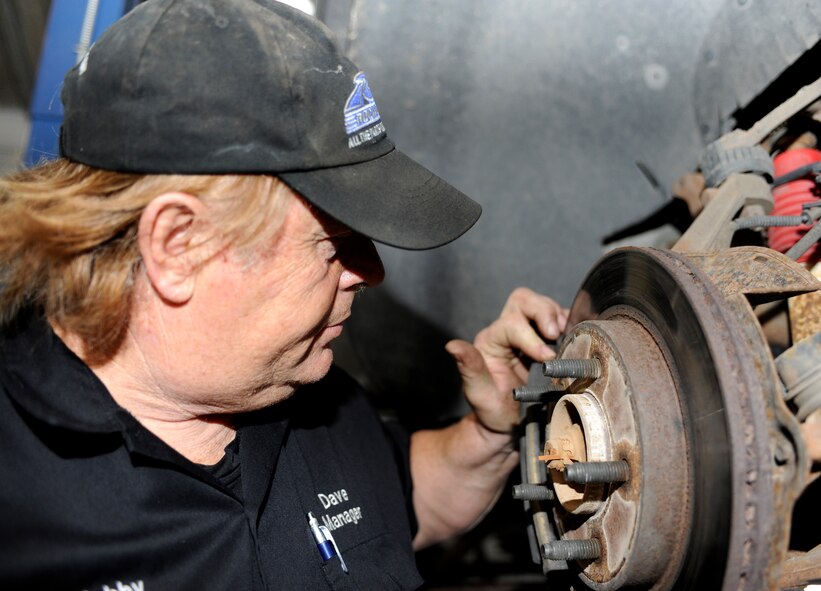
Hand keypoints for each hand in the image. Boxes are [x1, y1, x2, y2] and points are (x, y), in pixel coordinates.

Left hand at [445, 287, 568, 433]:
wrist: (509, 425)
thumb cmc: (492, 410)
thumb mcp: (478, 394)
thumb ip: (469, 368)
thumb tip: (453, 347)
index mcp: (491, 341)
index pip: (512, 324)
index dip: (531, 338)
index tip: (546, 358)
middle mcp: (507, 332)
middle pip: (524, 300)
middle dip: (543, 311)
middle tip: (556, 333)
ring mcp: (529, 334)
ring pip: (542, 305)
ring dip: (556, 317)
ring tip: (565, 337)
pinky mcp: (546, 341)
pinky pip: (559, 320)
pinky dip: (568, 323)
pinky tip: (572, 338)